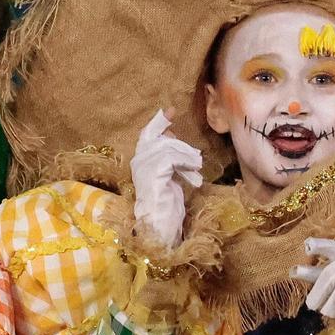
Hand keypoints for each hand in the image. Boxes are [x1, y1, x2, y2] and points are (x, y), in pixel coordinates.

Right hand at [131, 109, 202, 250]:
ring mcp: (143, 166)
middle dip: (180, 145)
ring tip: (196, 170)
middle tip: (194, 159)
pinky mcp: (152, 172)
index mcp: (140, 161)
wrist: (159, 224)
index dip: (158, 121)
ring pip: (170, 148)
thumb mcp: (169, 174)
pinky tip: (193, 176)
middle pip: (161, 139)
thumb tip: (173, 134)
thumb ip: (169, 156)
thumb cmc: (165, 203)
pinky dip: (186, 164)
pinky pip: (173, 158)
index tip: (171, 110)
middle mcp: (138, 161)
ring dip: (188, 158)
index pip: (147, 134)